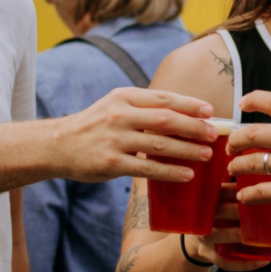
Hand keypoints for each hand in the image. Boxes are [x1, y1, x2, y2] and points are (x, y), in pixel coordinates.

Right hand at [53, 87, 216, 183]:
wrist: (56, 145)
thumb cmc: (95, 125)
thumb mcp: (115, 106)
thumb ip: (144, 107)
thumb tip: (184, 114)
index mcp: (124, 97)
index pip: (163, 98)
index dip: (189, 104)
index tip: (210, 111)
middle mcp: (120, 115)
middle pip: (166, 119)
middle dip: (193, 127)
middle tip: (213, 134)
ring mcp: (115, 139)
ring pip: (159, 144)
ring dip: (187, 150)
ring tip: (206, 155)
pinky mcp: (110, 163)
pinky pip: (147, 168)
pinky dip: (170, 171)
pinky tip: (187, 174)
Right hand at [186, 183, 270, 271]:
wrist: (193, 241)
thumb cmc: (215, 217)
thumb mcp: (218, 202)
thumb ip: (234, 193)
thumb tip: (266, 185)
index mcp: (209, 200)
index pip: (223, 191)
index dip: (240, 190)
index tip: (258, 189)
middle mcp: (205, 217)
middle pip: (224, 211)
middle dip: (244, 211)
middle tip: (267, 211)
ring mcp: (206, 237)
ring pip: (227, 235)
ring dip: (247, 237)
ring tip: (267, 238)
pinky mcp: (209, 255)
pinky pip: (227, 262)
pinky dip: (246, 264)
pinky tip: (264, 261)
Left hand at [226, 92, 270, 219]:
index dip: (254, 99)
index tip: (242, 103)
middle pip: (253, 133)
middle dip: (236, 140)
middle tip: (231, 147)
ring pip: (252, 162)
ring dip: (237, 167)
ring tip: (233, 170)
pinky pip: (261, 192)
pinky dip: (248, 195)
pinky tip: (244, 197)